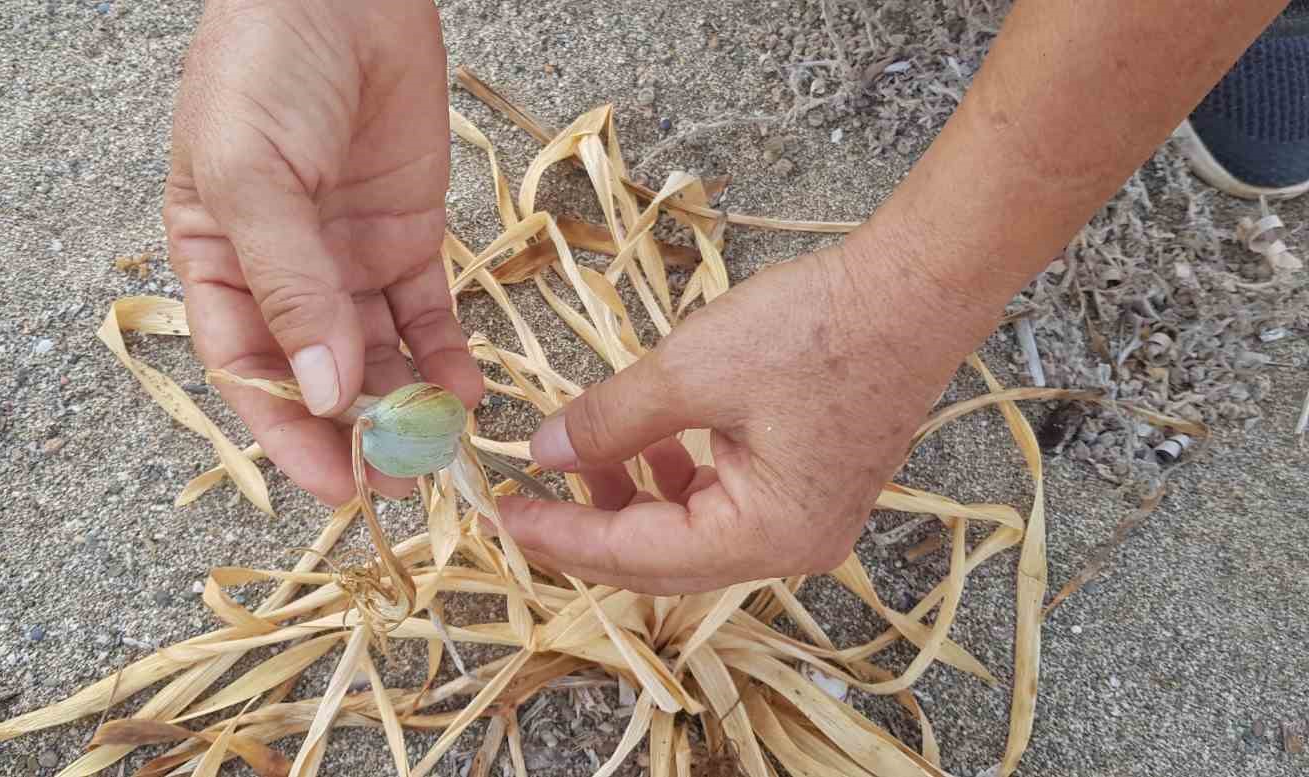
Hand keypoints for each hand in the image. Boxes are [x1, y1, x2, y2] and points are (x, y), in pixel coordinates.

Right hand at [163, 0, 481, 505]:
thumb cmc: (267, 64)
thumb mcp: (254, 176)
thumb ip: (289, 285)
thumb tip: (321, 392)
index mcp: (217, 264)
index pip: (248, 372)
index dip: (287, 435)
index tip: (335, 486)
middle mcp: (282, 274)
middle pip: (317, 375)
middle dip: (357, 433)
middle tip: (405, 481)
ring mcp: (347, 259)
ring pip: (377, 355)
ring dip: (407, 404)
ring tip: (446, 448)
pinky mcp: (407, 238)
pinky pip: (428, 314)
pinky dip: (447, 356)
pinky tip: (469, 392)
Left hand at [495, 237, 1000, 594]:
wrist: (914, 288)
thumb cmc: (816, 330)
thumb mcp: (691, 371)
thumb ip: (608, 421)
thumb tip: (543, 451)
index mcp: (767, 536)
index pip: (637, 556)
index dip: (561, 535)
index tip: (502, 513)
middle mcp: (791, 546)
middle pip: (662, 561)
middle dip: (588, 530)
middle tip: (522, 502)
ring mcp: (807, 520)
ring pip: (690, 534)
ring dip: (630, 501)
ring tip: (580, 456)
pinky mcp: (810, 486)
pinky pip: (722, 503)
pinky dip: (674, 478)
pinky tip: (645, 438)